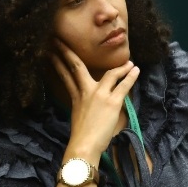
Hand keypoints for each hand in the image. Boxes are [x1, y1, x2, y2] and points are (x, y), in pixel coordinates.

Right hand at [49, 39, 139, 158]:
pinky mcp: (112, 102)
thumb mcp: (77, 117)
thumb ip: (82, 106)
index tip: (52, 52)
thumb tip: (88, 103)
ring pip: (110, 74)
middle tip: (60, 40)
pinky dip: (131, 76)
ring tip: (129, 62)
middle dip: (68, 52)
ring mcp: (99, 95)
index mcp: (76, 97)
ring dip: (120, 67)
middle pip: (77, 66)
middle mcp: (86, 92)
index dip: (58, 62)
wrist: (84, 146)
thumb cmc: (82, 137)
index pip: (65, 75)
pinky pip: (123, 85)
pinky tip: (135, 70)